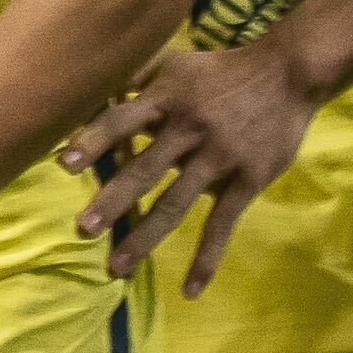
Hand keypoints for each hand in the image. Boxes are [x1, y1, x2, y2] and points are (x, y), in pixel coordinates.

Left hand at [58, 37, 318, 293]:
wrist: (288, 74)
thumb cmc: (222, 70)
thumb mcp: (176, 62)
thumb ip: (135, 73)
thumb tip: (93, 84)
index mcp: (168, 99)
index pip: (122, 119)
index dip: (93, 139)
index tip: (64, 164)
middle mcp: (189, 129)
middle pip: (145, 168)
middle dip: (113, 200)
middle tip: (83, 228)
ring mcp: (219, 157)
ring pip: (176, 203)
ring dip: (144, 237)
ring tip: (116, 267)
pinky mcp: (247, 180)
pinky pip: (222, 224)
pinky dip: (207, 259)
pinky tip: (190, 289)